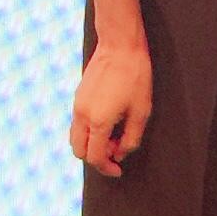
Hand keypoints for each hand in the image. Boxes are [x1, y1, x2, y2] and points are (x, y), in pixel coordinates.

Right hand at [72, 38, 151, 178]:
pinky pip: (77, 124)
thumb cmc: (135, 77)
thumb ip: (130, 138)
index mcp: (98, 122)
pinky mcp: (78, 96)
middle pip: (79, 151)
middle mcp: (82, 115)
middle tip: (116, 152)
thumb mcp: (141, 112)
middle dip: (96, 158)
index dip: (107, 168)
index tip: (118, 169)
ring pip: (75, 138)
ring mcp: (77, 105)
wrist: (120, 46)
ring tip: (113, 136)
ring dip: (91, 144)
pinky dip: (88, 132)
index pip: (95, 157)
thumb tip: (121, 153)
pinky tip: (107, 122)